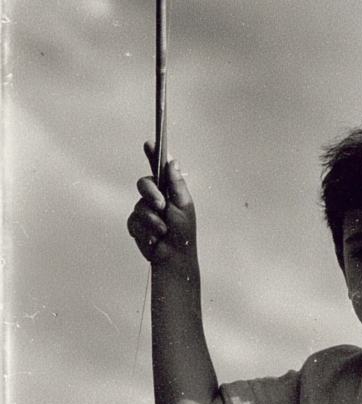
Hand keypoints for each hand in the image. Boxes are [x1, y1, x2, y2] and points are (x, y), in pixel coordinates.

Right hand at [127, 141, 196, 265]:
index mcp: (170, 191)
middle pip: (144, 183)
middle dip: (151, 194)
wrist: (173, 257)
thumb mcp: (183, 207)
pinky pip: (133, 221)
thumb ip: (176, 185)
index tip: (149, 142)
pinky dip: (145, 230)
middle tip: (161, 206)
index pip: (159, 169)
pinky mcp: (135, 223)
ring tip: (163, 230)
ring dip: (152, 220)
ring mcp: (144, 210)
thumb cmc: (184, 233)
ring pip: (139, 205)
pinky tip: (154, 238)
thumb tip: (172, 161)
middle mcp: (156, 197)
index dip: (153, 154)